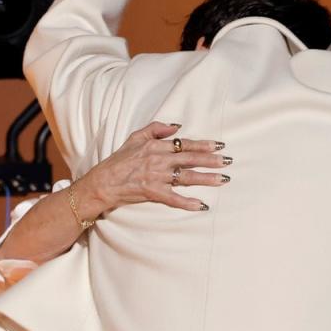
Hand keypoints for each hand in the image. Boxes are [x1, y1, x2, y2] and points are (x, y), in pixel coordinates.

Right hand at [77, 121, 229, 213]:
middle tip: (228, 161)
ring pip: (187, 177)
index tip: (219, 145)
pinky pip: (173, 198)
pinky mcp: (152, 192)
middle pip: (190, 159)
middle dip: (211, 160)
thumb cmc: (119, 160)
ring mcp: (157, 177)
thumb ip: (156, 129)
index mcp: (156, 146)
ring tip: (223, 179)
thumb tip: (177, 126)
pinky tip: (201, 205)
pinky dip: (187, 202)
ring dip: (206, 179)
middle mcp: (159, 160)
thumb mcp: (135, 137)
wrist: (102, 182)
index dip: (203, 145)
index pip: (185, 144)